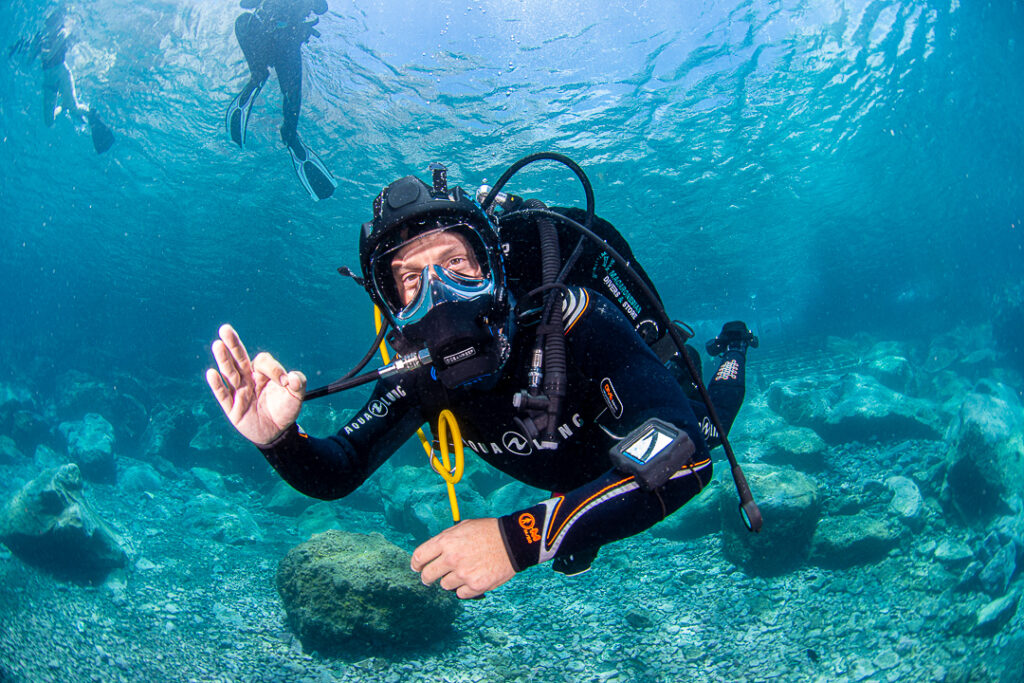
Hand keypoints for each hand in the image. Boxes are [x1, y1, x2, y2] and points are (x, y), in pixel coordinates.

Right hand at [205, 324, 305, 445]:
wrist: (276, 431)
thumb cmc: (284, 409)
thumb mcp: (296, 397)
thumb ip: (298, 384)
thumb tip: (292, 377)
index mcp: (262, 373)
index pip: (262, 361)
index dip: (273, 368)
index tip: (284, 381)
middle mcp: (248, 378)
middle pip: (239, 358)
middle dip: (233, 344)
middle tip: (225, 329)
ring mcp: (238, 392)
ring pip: (229, 373)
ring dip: (224, 360)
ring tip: (217, 345)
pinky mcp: (232, 407)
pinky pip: (223, 395)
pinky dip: (217, 385)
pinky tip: (211, 373)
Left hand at [411, 518, 515, 598]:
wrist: (513, 542)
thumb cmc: (488, 532)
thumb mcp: (463, 527)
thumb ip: (445, 539)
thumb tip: (432, 552)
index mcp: (446, 541)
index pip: (419, 556)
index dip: (416, 564)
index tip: (417, 568)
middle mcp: (452, 558)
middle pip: (428, 575)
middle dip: (427, 577)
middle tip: (429, 578)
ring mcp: (463, 574)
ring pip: (445, 585)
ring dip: (451, 580)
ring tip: (464, 571)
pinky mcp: (475, 586)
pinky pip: (460, 593)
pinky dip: (465, 588)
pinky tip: (473, 577)